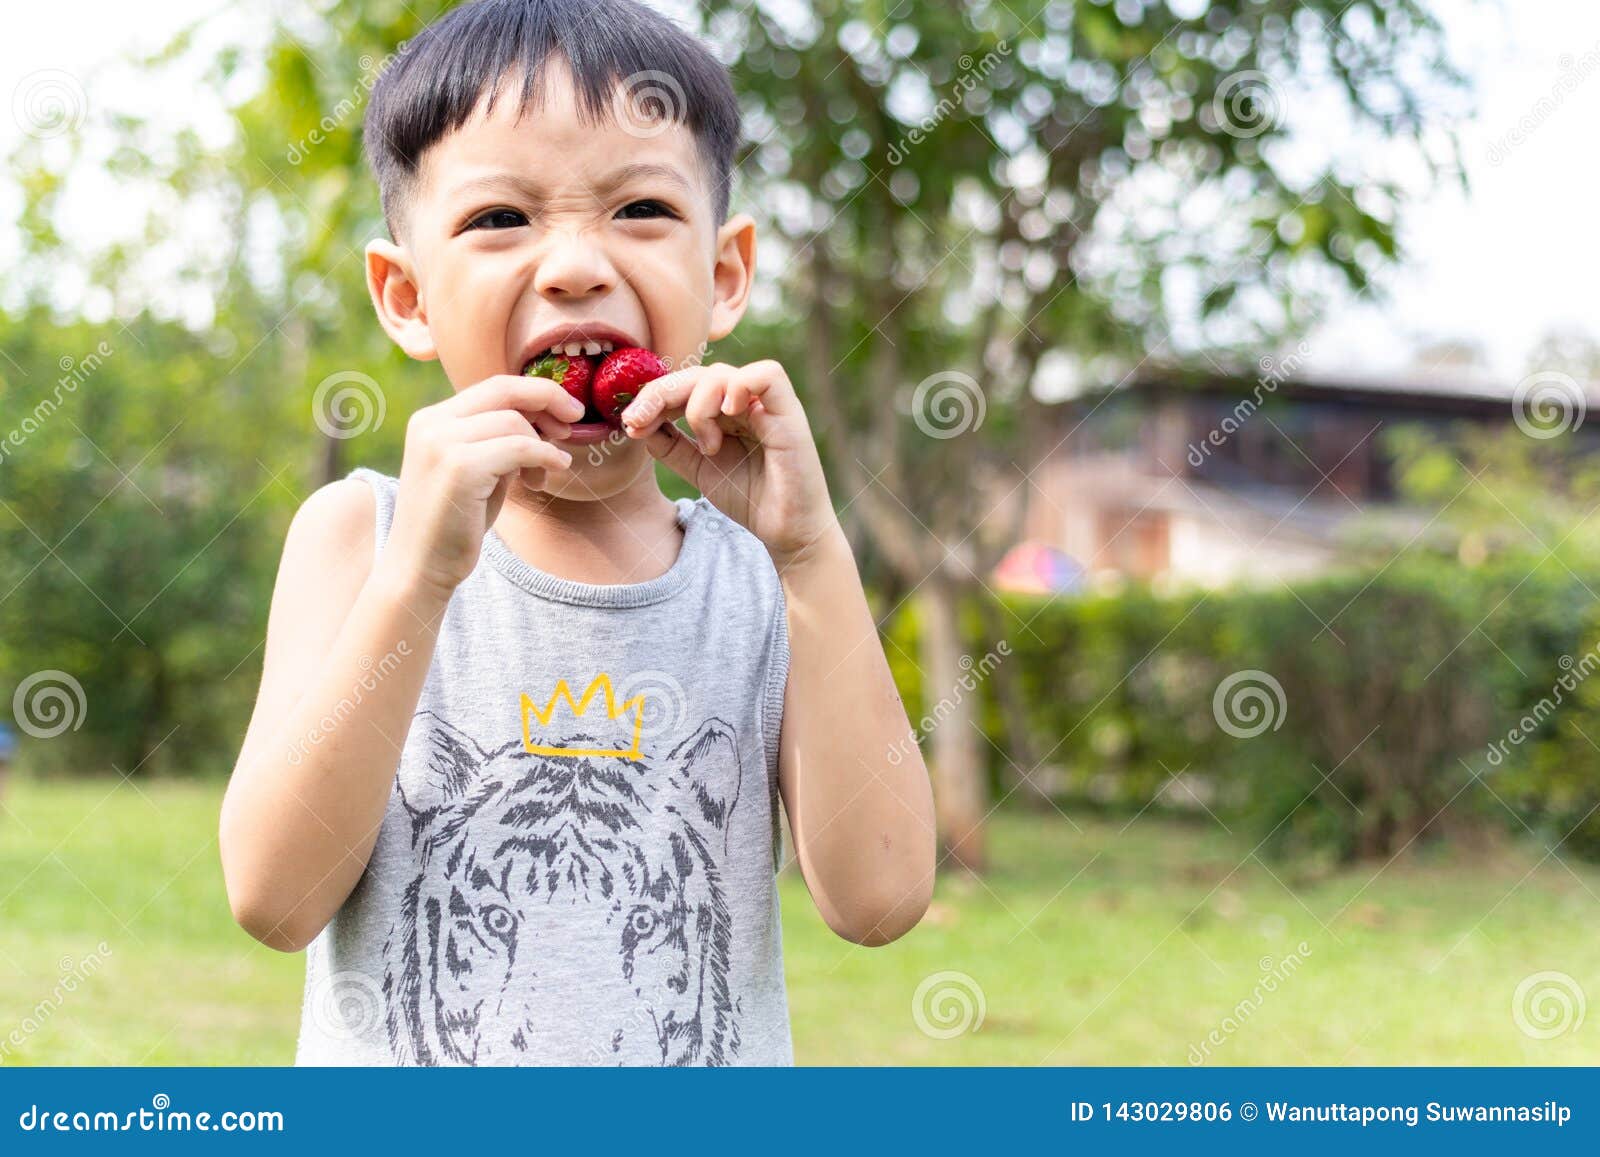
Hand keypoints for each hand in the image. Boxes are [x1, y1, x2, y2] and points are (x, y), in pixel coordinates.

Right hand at [386, 374, 584, 598]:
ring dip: (542, 445)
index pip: (494, 386)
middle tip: (575, 421)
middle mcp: (431, 423)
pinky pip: (519, 448)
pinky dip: (545, 456)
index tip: (566, 410)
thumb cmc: (454, 523)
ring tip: (543, 476)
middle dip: (548, 398)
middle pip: (504, 390)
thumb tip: (544, 418)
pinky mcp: (459, 468)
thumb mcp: (478, 470)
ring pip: (514, 422)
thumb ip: (499, 441)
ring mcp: (442, 443)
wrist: (421, 568)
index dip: (535, 392)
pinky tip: (551, 472)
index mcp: (432, 419)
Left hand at [619, 360, 839, 569]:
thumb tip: (638, 423)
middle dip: (660, 394)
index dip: (653, 397)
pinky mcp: (790, 414)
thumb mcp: (698, 469)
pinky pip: (768, 375)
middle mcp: (746, 402)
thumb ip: (671, 446)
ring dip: (700, 405)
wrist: (787, 533)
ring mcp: (768, 405)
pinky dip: (741, 386)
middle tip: (637, 421)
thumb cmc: (751, 499)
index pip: (684, 385)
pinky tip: (728, 414)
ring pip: (723, 374)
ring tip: (707, 446)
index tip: (630, 423)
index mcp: (726, 411)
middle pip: (697, 374)